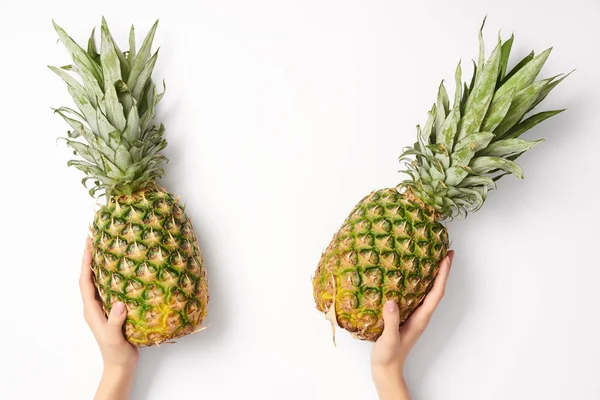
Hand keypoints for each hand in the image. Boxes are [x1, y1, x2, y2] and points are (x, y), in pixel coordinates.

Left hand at [80, 238, 137, 399]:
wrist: (121, 365)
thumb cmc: (116, 352)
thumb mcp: (115, 337)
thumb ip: (115, 321)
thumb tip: (119, 302)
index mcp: (91, 309)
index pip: (85, 281)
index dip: (86, 262)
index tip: (89, 244)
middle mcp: (95, 306)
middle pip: (91, 277)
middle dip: (92, 258)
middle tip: (99, 240)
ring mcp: (104, 308)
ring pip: (101, 282)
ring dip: (103, 265)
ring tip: (111, 249)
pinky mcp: (114, 310)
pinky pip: (112, 288)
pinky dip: (115, 276)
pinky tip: (125, 271)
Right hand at [371, 251, 453, 399]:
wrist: (386, 369)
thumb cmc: (388, 356)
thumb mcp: (388, 338)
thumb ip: (391, 320)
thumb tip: (392, 300)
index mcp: (420, 318)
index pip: (436, 293)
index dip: (442, 275)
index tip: (446, 258)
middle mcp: (421, 315)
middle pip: (436, 289)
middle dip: (443, 271)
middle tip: (445, 252)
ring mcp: (415, 316)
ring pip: (428, 292)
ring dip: (433, 275)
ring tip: (433, 259)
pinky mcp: (406, 316)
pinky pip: (417, 295)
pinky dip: (420, 283)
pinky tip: (412, 276)